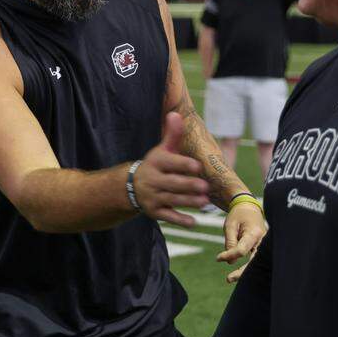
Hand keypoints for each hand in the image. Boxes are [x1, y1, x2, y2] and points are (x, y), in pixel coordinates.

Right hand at [133, 112, 208, 226]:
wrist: (131, 186)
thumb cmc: (157, 165)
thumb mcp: (162, 149)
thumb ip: (173, 134)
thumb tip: (176, 114)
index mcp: (156, 162)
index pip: (170, 163)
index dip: (183, 164)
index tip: (197, 166)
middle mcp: (152, 180)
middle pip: (172, 183)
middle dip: (188, 185)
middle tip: (206, 186)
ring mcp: (152, 197)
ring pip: (172, 200)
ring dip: (189, 202)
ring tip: (205, 202)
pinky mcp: (154, 212)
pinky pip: (167, 216)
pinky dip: (180, 220)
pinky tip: (193, 222)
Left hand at [218, 201, 265, 281]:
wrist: (249, 208)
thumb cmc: (238, 215)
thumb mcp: (230, 225)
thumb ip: (230, 242)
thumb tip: (230, 262)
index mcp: (254, 233)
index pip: (242, 250)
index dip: (229, 255)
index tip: (218, 258)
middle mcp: (263, 241)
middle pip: (254, 261)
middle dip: (242, 272)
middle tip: (228, 279)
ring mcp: (265, 245)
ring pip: (257, 262)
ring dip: (245, 271)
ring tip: (231, 279)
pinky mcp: (263, 249)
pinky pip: (257, 260)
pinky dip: (249, 267)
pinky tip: (239, 273)